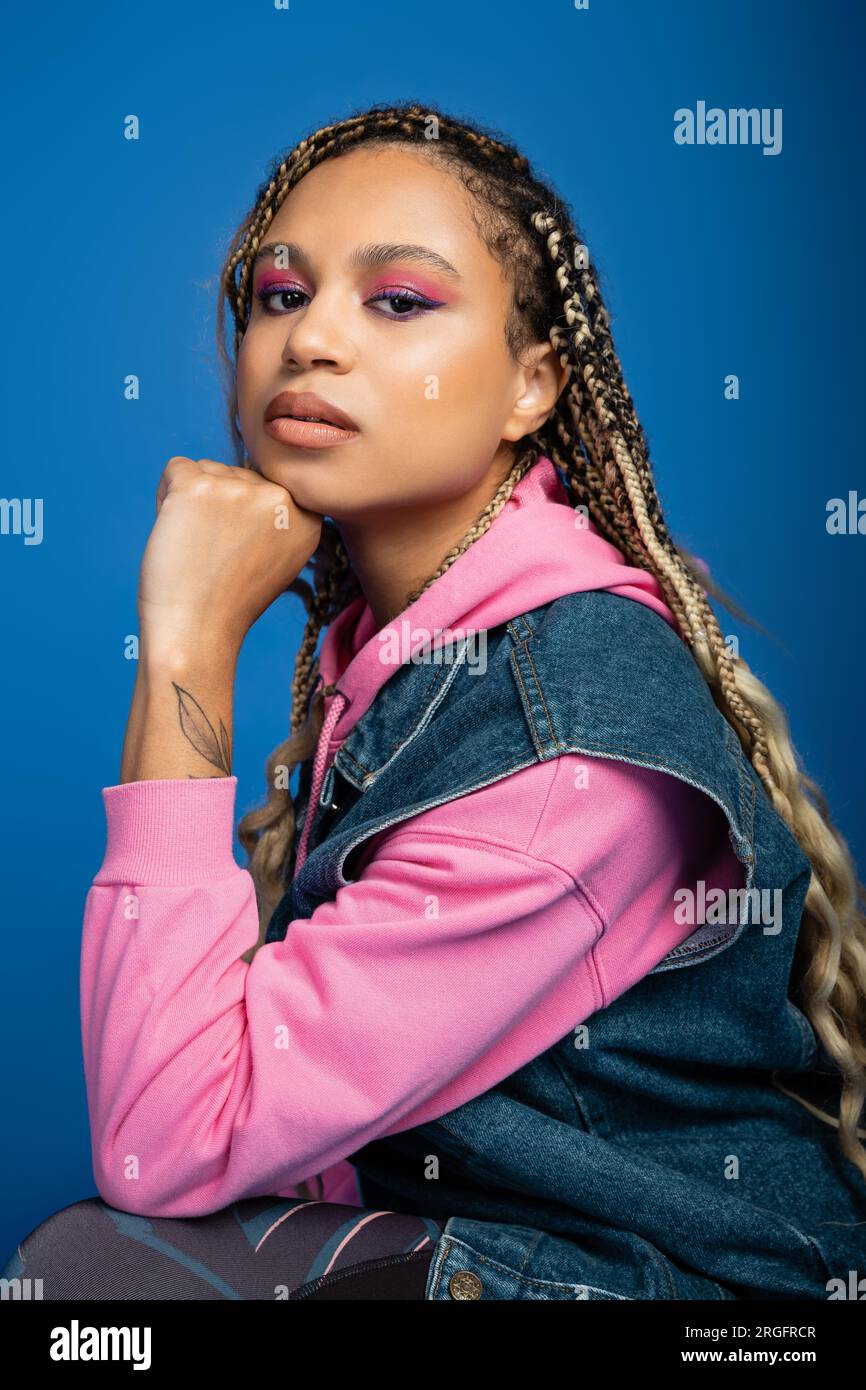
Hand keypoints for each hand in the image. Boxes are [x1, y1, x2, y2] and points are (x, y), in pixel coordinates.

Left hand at [138, 457, 322, 654]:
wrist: (196, 633)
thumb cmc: (229, 602)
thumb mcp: (278, 560)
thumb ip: (277, 520)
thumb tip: (252, 480)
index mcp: (307, 516)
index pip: (266, 486)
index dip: (243, 515)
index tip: (238, 550)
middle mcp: (279, 498)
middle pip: (235, 474)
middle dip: (217, 505)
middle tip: (213, 552)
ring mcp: (239, 490)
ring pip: (206, 469)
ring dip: (192, 500)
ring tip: (196, 546)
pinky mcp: (199, 487)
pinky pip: (175, 467)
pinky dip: (165, 494)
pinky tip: (175, 531)